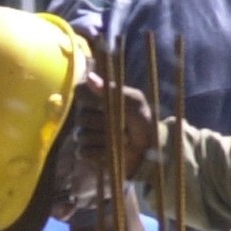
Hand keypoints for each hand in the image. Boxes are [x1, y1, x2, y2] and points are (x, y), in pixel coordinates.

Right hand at [67, 73, 157, 207]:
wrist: (150, 147)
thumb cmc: (143, 120)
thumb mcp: (134, 102)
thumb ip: (114, 90)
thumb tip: (90, 77)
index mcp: (95, 97)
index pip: (80, 91)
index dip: (91, 98)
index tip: (105, 104)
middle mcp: (86, 113)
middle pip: (82, 116)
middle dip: (105, 123)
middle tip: (124, 126)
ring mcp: (83, 133)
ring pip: (82, 135)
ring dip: (105, 139)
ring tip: (122, 139)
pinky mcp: (85, 152)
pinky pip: (83, 151)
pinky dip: (99, 152)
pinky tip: (112, 151)